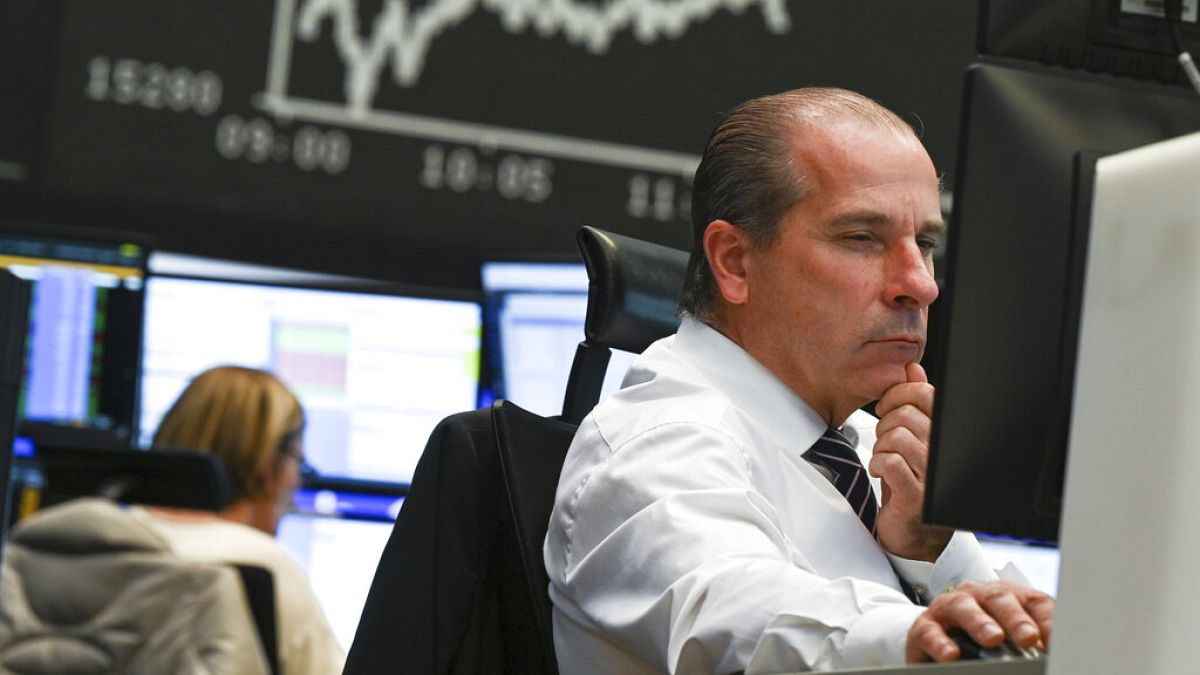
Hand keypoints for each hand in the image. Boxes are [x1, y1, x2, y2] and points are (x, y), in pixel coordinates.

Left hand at [869, 362, 951, 560]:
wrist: (916, 539)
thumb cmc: (913, 486)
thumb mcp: (914, 440)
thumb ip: (915, 404)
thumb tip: (912, 368)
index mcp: (947, 435)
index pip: (925, 394)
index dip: (898, 395)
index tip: (886, 409)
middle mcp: (946, 453)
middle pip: (906, 414)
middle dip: (885, 425)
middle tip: (885, 443)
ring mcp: (935, 476)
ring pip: (896, 436)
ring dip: (880, 447)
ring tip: (885, 461)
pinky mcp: (918, 497)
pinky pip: (889, 461)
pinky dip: (877, 464)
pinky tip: (881, 473)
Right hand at [907, 580, 1054, 661]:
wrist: (939, 640)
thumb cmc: (983, 642)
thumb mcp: (1012, 641)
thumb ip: (1032, 646)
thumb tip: (1053, 659)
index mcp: (1009, 598)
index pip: (1034, 603)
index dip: (1048, 621)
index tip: (1057, 644)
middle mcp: (980, 596)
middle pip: (1000, 599)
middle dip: (1015, 618)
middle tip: (1028, 637)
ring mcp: (950, 607)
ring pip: (964, 607)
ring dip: (979, 622)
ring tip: (993, 639)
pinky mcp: (925, 626)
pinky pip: (931, 631)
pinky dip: (940, 643)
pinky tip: (951, 655)